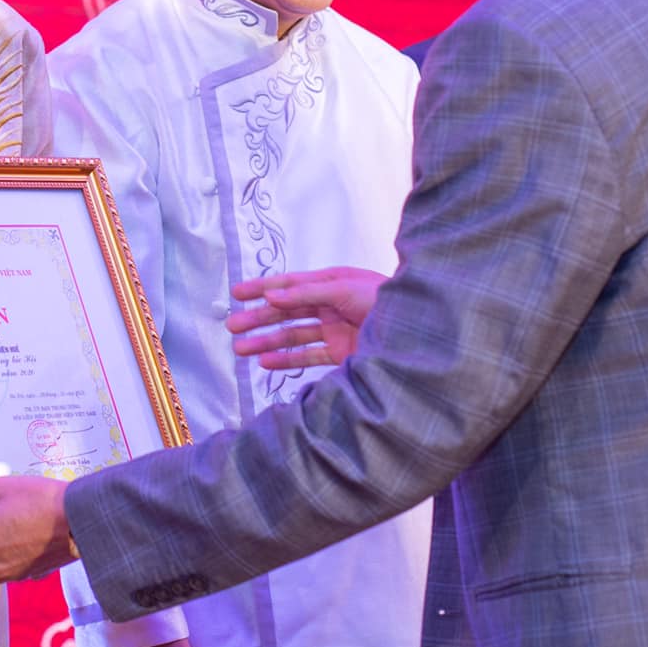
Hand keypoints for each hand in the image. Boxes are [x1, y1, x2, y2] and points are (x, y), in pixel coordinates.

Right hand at [226, 267, 385, 368]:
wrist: (416, 330)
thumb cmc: (383, 299)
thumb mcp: (344, 289)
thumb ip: (307, 294)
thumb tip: (271, 295)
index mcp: (329, 283)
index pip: (288, 284)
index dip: (262, 288)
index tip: (236, 293)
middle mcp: (328, 305)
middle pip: (286, 312)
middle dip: (258, 319)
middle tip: (232, 327)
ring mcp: (334, 330)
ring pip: (292, 336)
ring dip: (266, 342)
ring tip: (241, 349)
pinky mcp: (341, 353)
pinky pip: (308, 357)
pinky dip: (287, 360)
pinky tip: (266, 363)